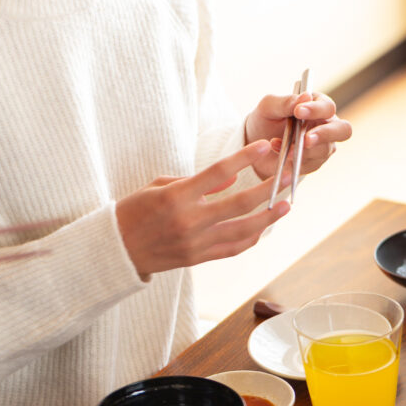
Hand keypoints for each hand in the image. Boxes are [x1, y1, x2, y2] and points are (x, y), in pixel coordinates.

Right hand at [116, 141, 289, 277]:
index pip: (218, 172)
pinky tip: (264, 227)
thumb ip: (197, 182)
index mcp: (177, 197)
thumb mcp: (159, 186)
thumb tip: (231, 179)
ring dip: (268, 216)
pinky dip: (251, 238)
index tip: (263, 146)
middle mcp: (189, 220)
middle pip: (239, 202)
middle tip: (290, 175)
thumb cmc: (134, 211)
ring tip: (286, 204)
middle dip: (268, 187)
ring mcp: (196, 242)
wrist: (114, 250)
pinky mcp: (198, 259)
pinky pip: (233, 248)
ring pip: (243, 229)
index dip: (243, 157)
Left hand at [244, 91, 351, 180]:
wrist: (255, 145)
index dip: (316, 110)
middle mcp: (325, 126)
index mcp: (317, 106)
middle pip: (343, 130)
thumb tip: (305, 97)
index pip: (327, 107)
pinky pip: (310, 165)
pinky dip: (295, 160)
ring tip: (280, 147)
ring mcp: (322, 146)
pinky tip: (281, 154)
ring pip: (325, 150)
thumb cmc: (266, 119)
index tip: (298, 111)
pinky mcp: (313, 163)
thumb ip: (286, 102)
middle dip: (325, 134)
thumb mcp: (269, 107)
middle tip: (306, 139)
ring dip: (303, 150)